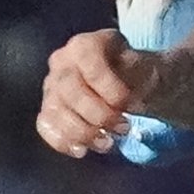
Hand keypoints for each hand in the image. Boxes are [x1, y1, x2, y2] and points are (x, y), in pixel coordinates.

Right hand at [36, 26, 161, 157]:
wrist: (131, 89)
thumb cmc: (136, 75)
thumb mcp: (147, 67)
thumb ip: (138, 76)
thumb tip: (126, 98)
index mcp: (85, 44)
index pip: (86, 57)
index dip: (106, 84)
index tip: (128, 103)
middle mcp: (62, 62)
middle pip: (69, 89)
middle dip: (98, 114)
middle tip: (123, 127)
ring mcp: (51, 86)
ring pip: (55, 111)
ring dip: (83, 132)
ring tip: (108, 142)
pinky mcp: (48, 110)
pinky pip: (45, 126)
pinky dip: (63, 142)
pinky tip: (83, 149)